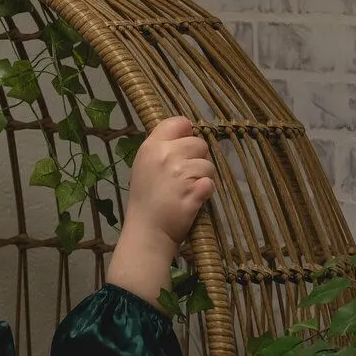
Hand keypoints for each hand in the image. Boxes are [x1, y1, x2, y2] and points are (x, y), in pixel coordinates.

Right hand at [125, 115, 215, 250]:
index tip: (183, 150)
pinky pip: (210, 183)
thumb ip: (162, 149)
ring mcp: (180, 174)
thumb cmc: (145, 201)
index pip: (179, 123)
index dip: (186, 134)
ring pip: (208, 165)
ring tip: (185, 192)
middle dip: (197, 159)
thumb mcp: (144, 167)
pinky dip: (205, 192)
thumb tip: (186, 133)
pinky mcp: (194, 191)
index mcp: (151, 147)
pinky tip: (192, 200)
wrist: (147, 233)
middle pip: (199, 143)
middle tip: (184, 177)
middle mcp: (166, 156)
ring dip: (202, 178)